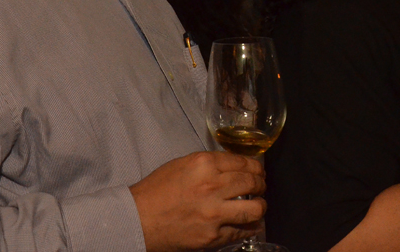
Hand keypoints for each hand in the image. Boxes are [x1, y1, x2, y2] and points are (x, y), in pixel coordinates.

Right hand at [129, 151, 265, 251]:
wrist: (138, 219)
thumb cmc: (156, 190)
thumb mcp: (182, 164)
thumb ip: (209, 164)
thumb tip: (233, 166)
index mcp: (204, 164)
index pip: (243, 162)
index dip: (256, 167)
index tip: (258, 170)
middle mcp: (212, 186)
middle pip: (252, 182)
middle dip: (261, 184)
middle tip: (261, 186)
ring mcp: (214, 214)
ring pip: (255, 209)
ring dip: (260, 206)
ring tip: (258, 205)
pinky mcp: (212, 237)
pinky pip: (240, 232)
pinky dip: (249, 227)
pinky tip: (249, 224)